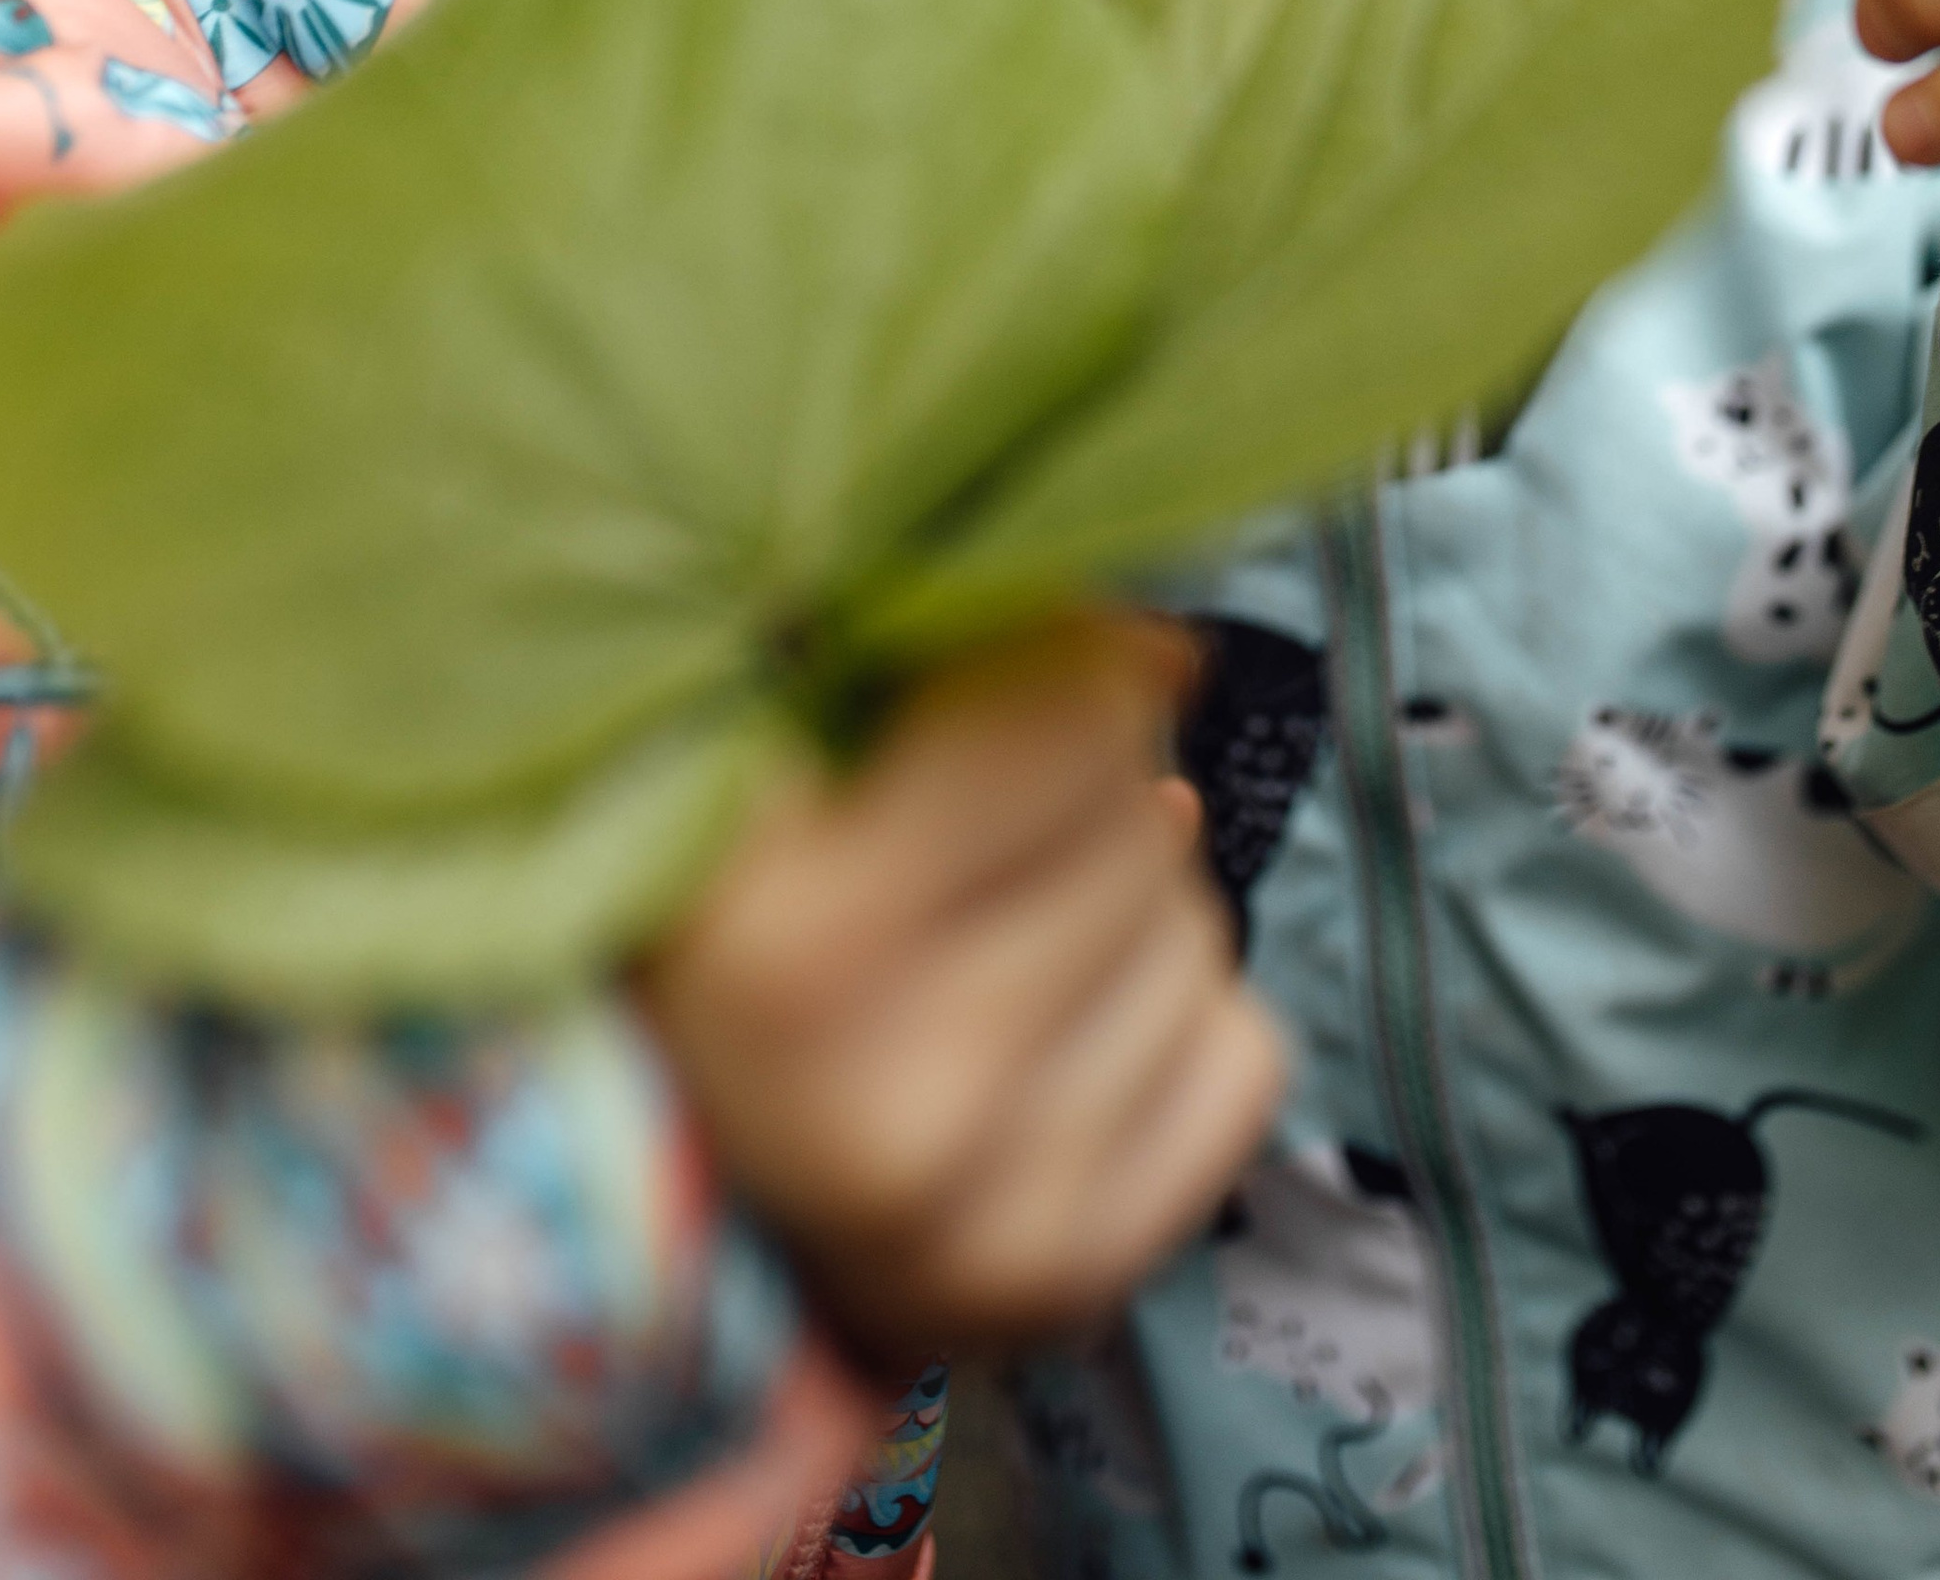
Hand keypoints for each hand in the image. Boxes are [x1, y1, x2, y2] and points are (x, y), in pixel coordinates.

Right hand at [633, 611, 1282, 1361]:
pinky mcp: (1076, 1279)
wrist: (694, 1185)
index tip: (985, 701)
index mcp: (787, 940)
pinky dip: (1180, 1023)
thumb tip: (1165, 660)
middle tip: (977, 848)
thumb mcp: (779, 760)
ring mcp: (991, 1217)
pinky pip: (1246, 1054)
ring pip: (1197, 932)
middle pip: (1143, 823)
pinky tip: (1066, 1039)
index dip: (1049, 670)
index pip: (1069, 715)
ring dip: (1129, 910)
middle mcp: (892, 1099)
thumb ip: (953, 672)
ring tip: (1001, 946)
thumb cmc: (739, 917)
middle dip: (1084, 800)